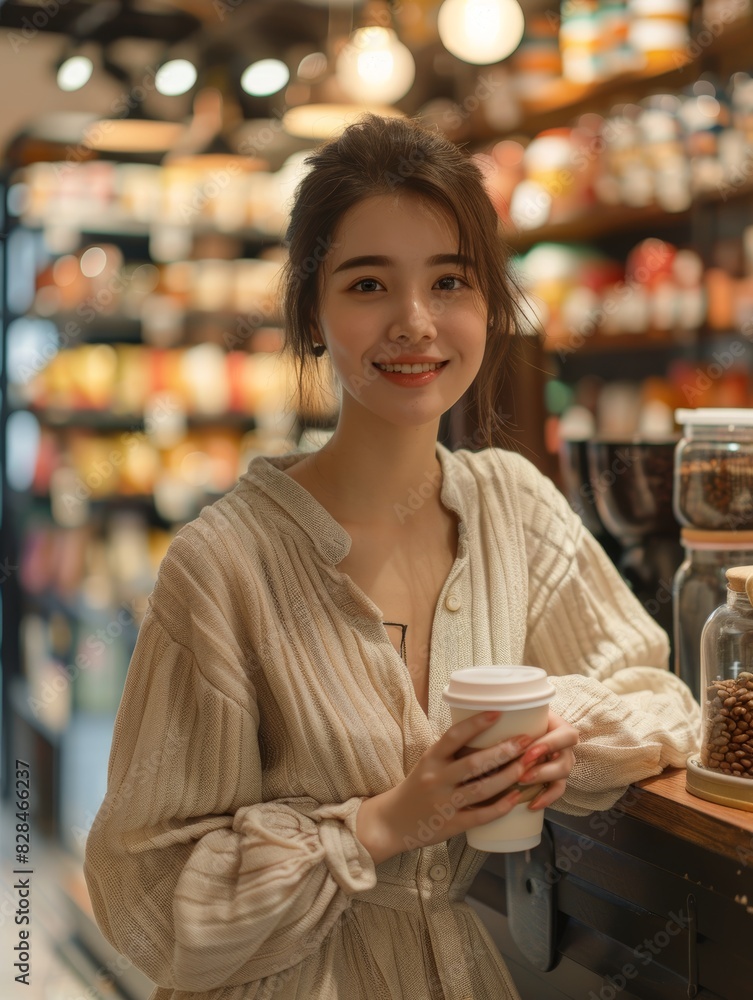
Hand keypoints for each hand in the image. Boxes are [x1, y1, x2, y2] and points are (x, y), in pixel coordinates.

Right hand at [356, 710, 535, 863]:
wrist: (393, 821)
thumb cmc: (417, 787)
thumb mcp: (428, 763)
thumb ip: (451, 752)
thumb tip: (486, 733)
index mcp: (431, 759)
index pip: (454, 736)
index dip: (476, 723)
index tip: (498, 712)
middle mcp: (437, 778)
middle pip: (474, 763)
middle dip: (504, 751)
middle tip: (526, 742)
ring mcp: (444, 803)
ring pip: (482, 788)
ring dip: (508, 776)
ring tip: (526, 766)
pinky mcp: (452, 824)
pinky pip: (481, 815)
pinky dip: (501, 806)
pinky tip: (516, 796)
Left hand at [515, 710, 577, 810]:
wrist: (528, 725)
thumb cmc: (524, 717)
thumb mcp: (523, 714)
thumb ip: (514, 718)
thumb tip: (490, 720)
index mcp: (562, 729)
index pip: (566, 736)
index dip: (550, 745)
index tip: (528, 753)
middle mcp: (566, 748)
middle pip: (565, 763)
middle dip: (542, 770)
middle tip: (520, 773)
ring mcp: (562, 764)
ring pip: (561, 778)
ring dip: (541, 781)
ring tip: (521, 783)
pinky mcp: (556, 778)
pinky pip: (556, 791)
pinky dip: (545, 798)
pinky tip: (531, 804)